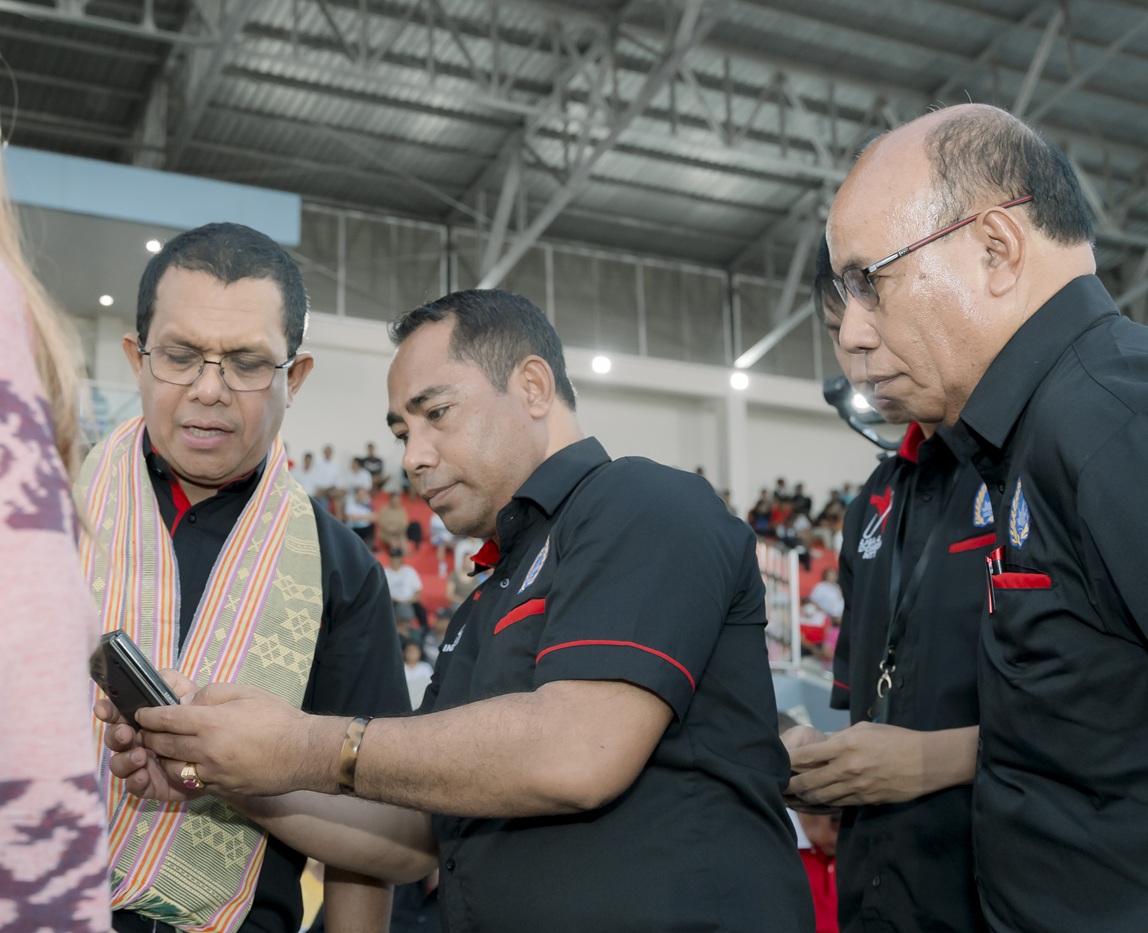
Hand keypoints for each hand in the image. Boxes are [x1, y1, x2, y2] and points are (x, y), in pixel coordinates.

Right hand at [95, 668, 201, 803]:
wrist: (222, 743)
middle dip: (115, 735)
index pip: (117, 713)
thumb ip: (170, 682)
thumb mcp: (186, 693)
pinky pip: (136, 786)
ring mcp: (142, 763)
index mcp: (140, 719)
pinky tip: (142, 774)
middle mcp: (136, 740)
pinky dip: (135, 780)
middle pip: (114, 739)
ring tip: (140, 755)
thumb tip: (154, 680)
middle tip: (125, 733)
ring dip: (125, 759)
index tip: (104, 708)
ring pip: (120, 764)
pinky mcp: (152, 784)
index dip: (108, 710)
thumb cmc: (199, 715)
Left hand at [135, 683, 321, 796]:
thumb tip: (188, 704)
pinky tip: (188, 764)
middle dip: (149, 737)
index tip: (141, 713)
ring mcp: (212, 773)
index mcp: (211, 723)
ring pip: (172, 768)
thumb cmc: (278, 717)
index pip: (167, 719)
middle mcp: (206, 750)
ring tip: (164, 749)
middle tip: (145, 731)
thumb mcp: (246, 693)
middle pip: (163, 745)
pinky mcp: (221, 789)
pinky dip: (184, 772)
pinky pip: (193, 781)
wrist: (304, 752)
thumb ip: (211, 695)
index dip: (149, 716)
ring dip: (163, 758)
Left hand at [786, 721, 927, 806]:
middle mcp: (847, 768)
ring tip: (789, 797)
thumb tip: (822, 745)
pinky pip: (837, 804)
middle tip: (776, 786)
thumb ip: (840, 738)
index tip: (776, 762)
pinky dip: (821, 804)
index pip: (807, 756)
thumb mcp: (864, 729)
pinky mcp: (865, 800)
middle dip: (789, 785)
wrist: (925, 762)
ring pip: (821, 796)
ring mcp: (856, 787)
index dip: (788, 761)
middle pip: (808, 781)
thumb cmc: (895, 738)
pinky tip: (812, 803)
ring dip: (802, 798)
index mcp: (845, 746)